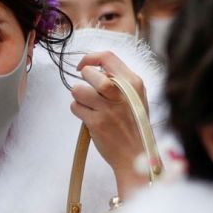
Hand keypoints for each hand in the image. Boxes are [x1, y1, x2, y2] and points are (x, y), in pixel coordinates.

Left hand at [72, 51, 150, 197]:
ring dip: (78, 97)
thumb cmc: (134, 125)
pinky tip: (89, 118)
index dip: (90, 58)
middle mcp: (121, 92)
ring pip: (77, 90)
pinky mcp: (96, 123)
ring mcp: (108, 108)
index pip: (107, 57)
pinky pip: (75, 107)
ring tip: (88, 107)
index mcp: (134, 83)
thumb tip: (96, 70)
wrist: (135, 155)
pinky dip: (78, 111)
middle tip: (87, 92)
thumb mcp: (137, 97)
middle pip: (89, 73)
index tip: (83, 66)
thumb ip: (121, 82)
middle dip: (83, 81)